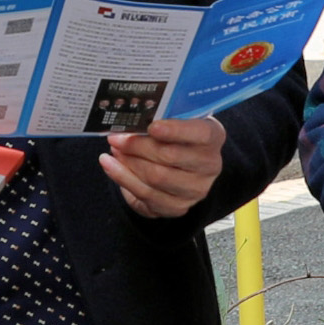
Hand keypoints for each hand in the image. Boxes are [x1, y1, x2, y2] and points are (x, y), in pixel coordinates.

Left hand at [102, 116, 226, 220]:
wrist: (181, 167)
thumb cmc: (175, 137)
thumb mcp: (176, 120)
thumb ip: (161, 118)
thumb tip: (131, 119)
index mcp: (213, 137)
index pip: (200, 134)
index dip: (176, 130)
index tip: (152, 126)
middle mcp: (210, 165)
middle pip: (170, 156)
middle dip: (138, 146)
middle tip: (116, 137)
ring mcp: (196, 190)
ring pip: (156, 177)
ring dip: (128, 163)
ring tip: (114, 150)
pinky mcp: (178, 207)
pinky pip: (146, 194)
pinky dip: (123, 178)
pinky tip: (110, 166)